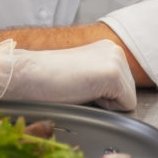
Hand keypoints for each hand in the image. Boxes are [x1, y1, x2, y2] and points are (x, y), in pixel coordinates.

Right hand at [0, 39, 136, 110]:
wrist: (28, 75)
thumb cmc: (47, 79)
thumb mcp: (81, 73)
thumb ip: (100, 78)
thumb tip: (116, 98)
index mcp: (107, 49)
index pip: (123, 86)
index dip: (103, 95)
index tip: (80, 86)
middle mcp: (115, 50)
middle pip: (129, 93)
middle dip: (106, 99)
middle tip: (78, 88)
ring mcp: (115, 60)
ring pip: (128, 100)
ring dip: (105, 103)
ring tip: (79, 89)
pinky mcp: (112, 75)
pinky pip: (125, 106)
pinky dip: (105, 108)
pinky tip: (83, 92)